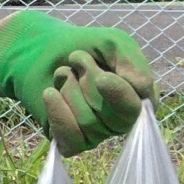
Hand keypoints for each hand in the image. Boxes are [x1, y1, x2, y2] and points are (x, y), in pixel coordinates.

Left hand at [0, 10, 154, 154]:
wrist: (40, 50)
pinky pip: (72, 139)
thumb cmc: (82, 46)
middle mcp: (122, 119)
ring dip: (70, 90)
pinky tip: (50, 93)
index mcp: (138, 97)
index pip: (138, 108)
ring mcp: (98, 133)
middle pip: (114, 118)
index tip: (102, 76)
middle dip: (90, 84)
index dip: (119, 93)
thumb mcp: (112, 43)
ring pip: (90, 123)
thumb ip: (131, 62)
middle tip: (77, 60)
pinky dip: (58, 112)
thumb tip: (144, 91)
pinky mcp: (73, 141)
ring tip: (63, 72)